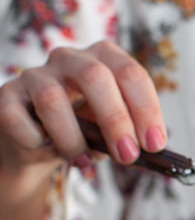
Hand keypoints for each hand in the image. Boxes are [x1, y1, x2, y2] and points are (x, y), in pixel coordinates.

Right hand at [0, 40, 166, 173]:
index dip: (146, 109)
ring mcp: (35, 75)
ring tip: (83, 160)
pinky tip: (44, 148)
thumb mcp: (111, 131)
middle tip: (127, 156)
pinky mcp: (6, 97)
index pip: (130, 73)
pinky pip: (18, 119)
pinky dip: (35, 141)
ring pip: (52, 99)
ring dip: (73, 139)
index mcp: (102, 58)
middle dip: (115, 120)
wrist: (36, 144)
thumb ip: (130, 136)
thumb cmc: (82, 130)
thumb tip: (149, 151)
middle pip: (95, 77)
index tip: (154, 144)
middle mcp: (68, 58)